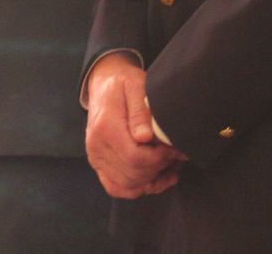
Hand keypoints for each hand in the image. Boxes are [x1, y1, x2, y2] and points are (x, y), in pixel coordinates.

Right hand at [84, 53, 185, 197]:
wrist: (104, 84)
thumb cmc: (123, 82)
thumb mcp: (135, 85)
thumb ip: (140, 111)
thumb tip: (145, 138)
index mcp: (106, 127)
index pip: (135, 158)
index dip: (160, 159)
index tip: (175, 150)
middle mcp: (96, 146)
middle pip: (133, 175)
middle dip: (160, 170)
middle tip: (176, 157)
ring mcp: (95, 157)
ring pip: (127, 186)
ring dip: (152, 182)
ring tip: (170, 168)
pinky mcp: (98, 163)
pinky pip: (116, 187)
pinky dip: (137, 188)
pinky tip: (154, 179)